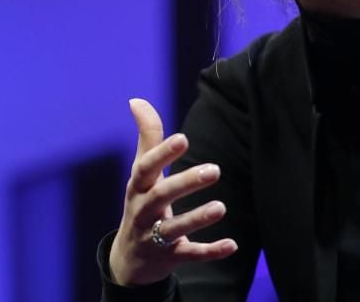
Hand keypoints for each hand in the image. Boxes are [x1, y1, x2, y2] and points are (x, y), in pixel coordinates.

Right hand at [109, 98, 237, 285]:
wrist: (128, 259)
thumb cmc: (141, 203)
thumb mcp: (141, 173)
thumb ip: (147, 137)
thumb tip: (137, 100)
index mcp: (138, 188)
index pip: (146, 168)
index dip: (162, 154)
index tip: (183, 138)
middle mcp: (144, 212)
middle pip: (162, 196)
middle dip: (186, 183)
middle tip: (215, 170)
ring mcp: (155, 238)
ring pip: (175, 229)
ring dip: (197, 218)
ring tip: (221, 206)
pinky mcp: (171, 258)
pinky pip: (191, 255)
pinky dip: (210, 251)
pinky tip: (232, 244)